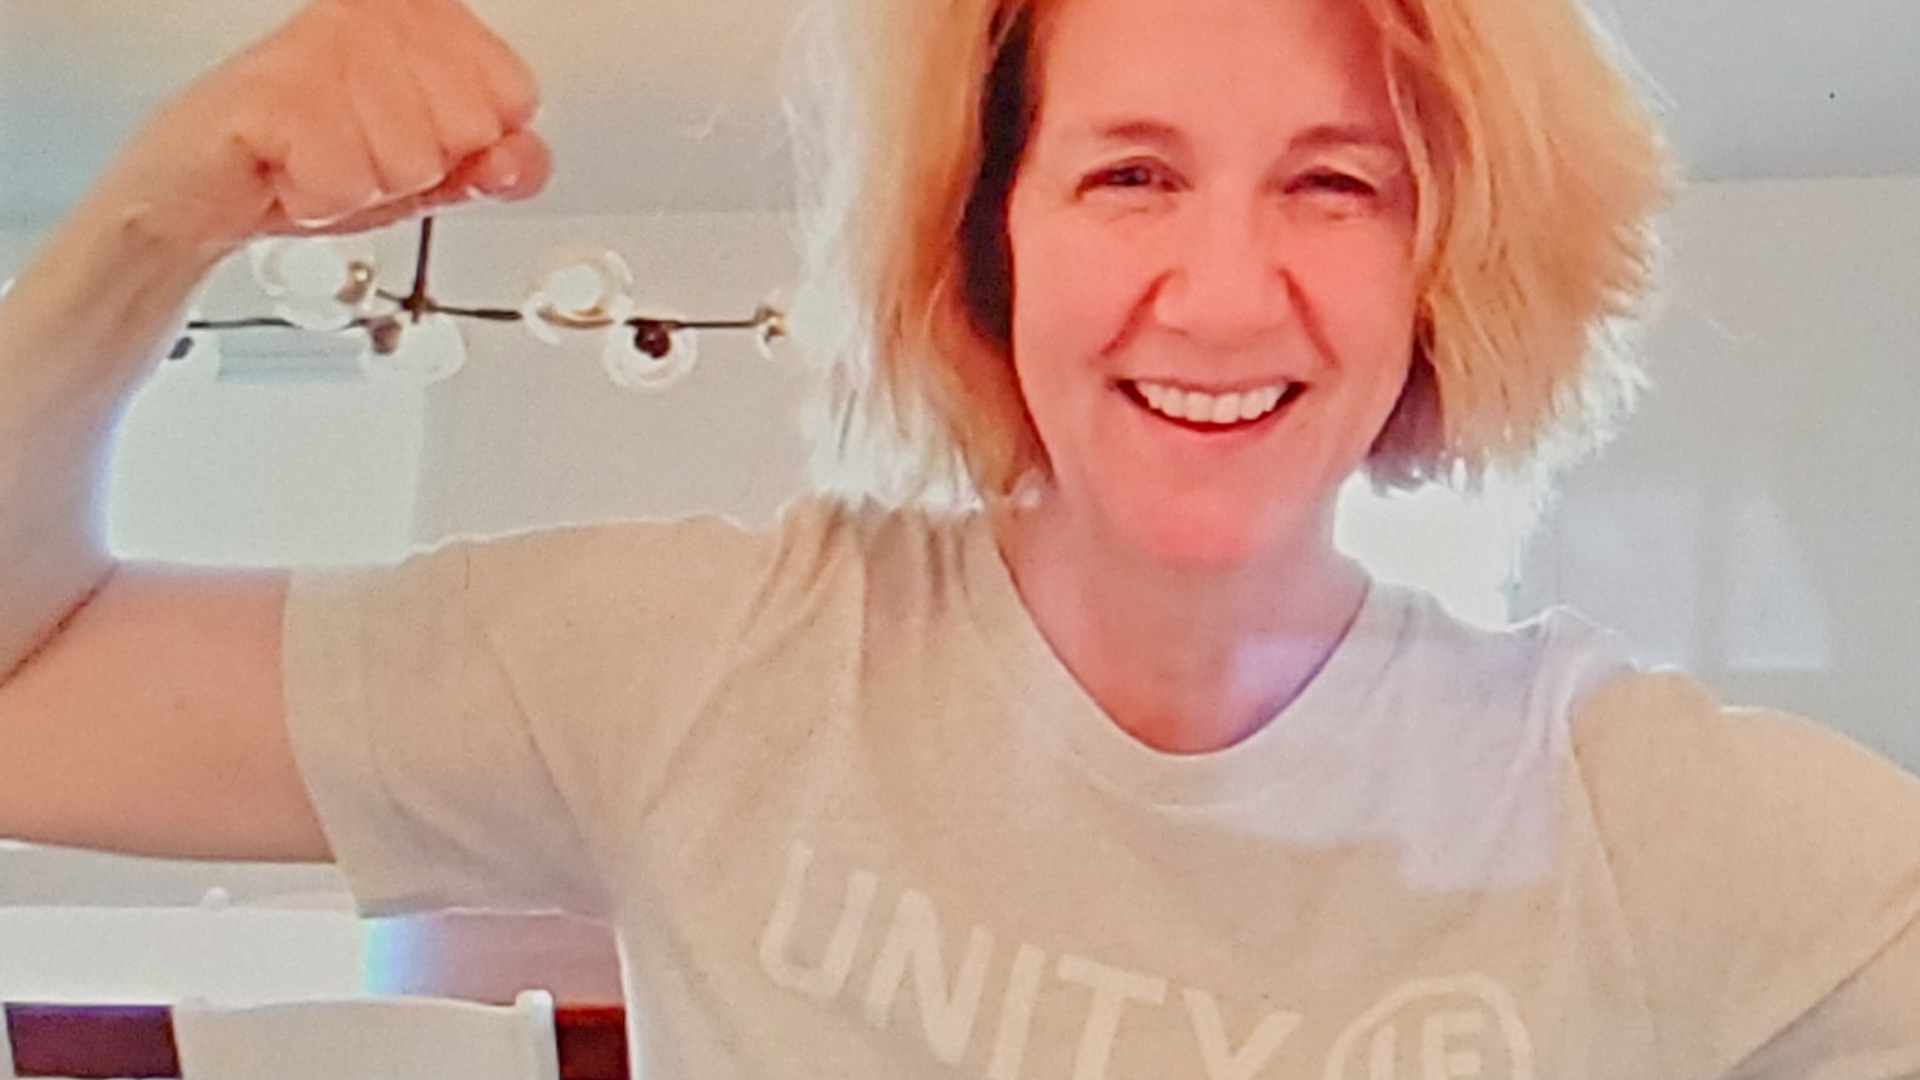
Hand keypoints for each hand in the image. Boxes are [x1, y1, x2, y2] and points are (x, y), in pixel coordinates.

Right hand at [91, 0, 548, 248]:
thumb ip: (495, 166)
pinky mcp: (276, 85)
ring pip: (411, 162)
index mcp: (427, 14)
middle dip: (416, 172)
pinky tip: (286, 167)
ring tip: (318, 158)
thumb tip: (523, 158)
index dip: (470, 148)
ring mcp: (327, 38)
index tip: (416, 138)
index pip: (513, 99)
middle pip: (467, 133)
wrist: (204, 191)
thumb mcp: (431, 173)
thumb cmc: (315, 163)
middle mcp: (378, 9)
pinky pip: (348, 182)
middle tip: (356, 153)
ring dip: (361, 187)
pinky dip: (318, 200)